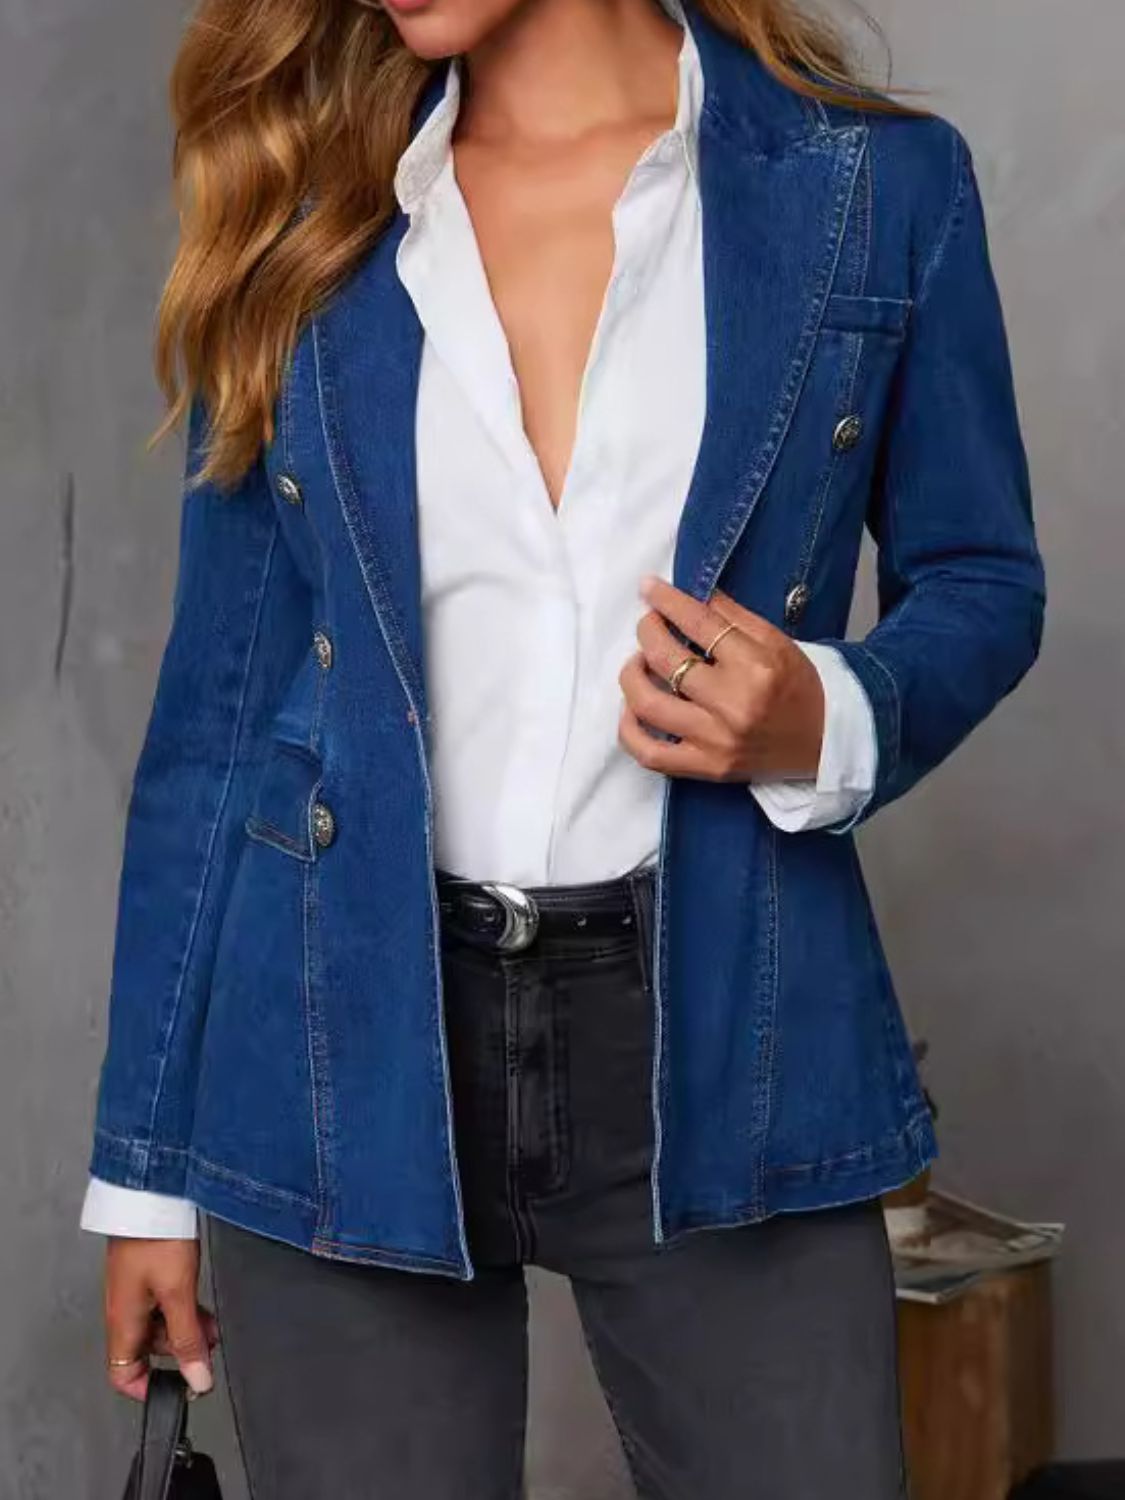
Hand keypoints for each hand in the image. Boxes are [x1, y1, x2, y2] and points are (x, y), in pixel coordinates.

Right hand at [104, 1238, 218, 1401]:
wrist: (154, 1193)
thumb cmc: (156, 1238)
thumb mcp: (178, 1294)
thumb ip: (188, 1338)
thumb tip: (197, 1379)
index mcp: (122, 1321)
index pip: (122, 1374)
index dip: (149, 1388)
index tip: (181, 1386)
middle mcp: (125, 1309)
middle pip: (146, 1351)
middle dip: (179, 1354)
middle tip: (209, 1349)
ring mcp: (136, 1290)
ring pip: (159, 1326)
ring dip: (186, 1330)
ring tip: (213, 1327)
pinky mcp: (148, 1272)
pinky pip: (164, 1304)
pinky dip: (184, 1310)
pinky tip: (204, 1307)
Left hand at [618, 578, 824, 782]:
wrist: (826, 743)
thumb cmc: (801, 687)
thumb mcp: (777, 641)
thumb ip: (731, 616)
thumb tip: (691, 593)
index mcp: (755, 666)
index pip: (698, 624)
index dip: (666, 601)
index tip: (648, 588)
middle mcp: (733, 704)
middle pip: (666, 660)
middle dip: (647, 632)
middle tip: (649, 624)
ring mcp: (715, 741)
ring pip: (648, 704)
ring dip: (632, 675)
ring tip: (639, 662)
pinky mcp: (706, 768)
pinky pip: (650, 754)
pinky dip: (629, 730)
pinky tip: (631, 708)